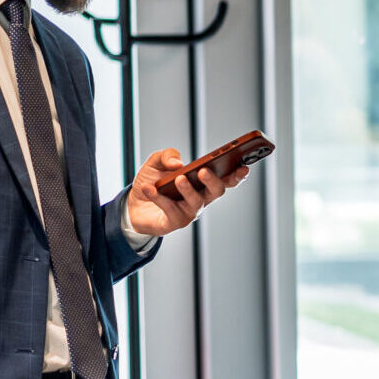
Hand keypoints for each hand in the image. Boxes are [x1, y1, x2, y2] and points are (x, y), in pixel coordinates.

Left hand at [127, 146, 243, 237]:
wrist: (133, 204)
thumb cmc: (153, 182)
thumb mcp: (157, 162)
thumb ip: (167, 155)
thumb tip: (178, 163)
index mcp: (202, 183)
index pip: (225, 179)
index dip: (237, 175)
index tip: (244, 167)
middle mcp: (201, 198)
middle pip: (217, 191)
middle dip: (213, 181)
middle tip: (203, 171)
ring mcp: (189, 212)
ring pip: (196, 202)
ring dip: (188, 189)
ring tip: (178, 179)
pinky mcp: (174, 222)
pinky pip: (170, 209)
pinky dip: (159, 198)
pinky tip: (149, 188)